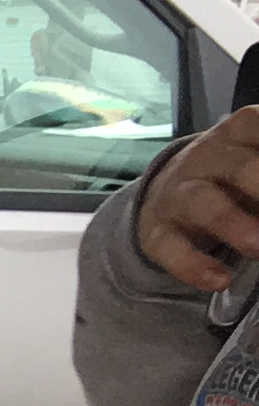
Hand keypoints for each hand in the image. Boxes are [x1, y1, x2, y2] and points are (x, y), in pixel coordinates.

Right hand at [135, 110, 258, 294]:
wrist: (165, 195)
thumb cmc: (230, 176)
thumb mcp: (255, 161)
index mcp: (238, 134)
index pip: (257, 125)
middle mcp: (205, 158)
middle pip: (238, 166)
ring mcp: (178, 194)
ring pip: (202, 203)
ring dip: (233, 225)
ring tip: (258, 247)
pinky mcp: (156, 232)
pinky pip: (170, 247)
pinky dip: (194, 265)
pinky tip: (220, 280)